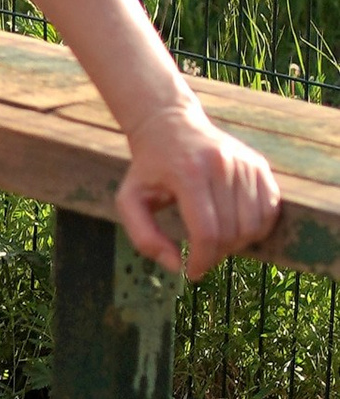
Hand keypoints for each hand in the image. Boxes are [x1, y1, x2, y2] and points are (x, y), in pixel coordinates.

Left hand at [116, 97, 280, 278]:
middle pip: (232, 232)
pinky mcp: (259, 165)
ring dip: (237, 245)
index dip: (202, 261)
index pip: (207, 232)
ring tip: (216, 243)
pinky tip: (235, 229)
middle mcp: (222, 165)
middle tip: (201, 257)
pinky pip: (269, 211)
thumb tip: (176, 266)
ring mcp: (245, 163)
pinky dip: (256, 230)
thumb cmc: (148, 168)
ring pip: (254, 225)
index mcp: (189, 172)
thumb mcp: (130, 199)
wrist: (170, 125)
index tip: (192, 273)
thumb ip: (143, 236)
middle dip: (217, 255)